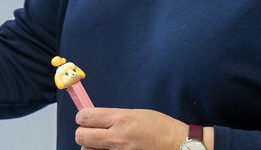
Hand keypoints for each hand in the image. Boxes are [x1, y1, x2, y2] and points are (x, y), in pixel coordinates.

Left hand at [73, 107, 192, 149]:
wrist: (180, 146)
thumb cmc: (161, 128)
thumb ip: (114, 117)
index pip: (85, 117)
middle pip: (81, 136)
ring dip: (92, 149)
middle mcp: (117, 137)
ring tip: (104, 146)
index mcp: (121, 119)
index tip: (86, 119)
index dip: (83, 117)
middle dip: (83, 134)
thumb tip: (94, 120)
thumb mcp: (137, 114)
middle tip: (92, 134)